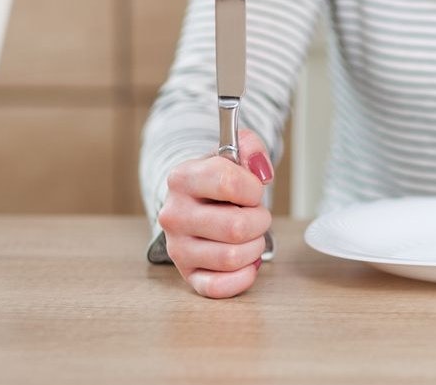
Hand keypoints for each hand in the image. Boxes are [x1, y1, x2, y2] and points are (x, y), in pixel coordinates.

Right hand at [157, 129, 273, 298]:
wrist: (195, 202)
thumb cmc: (219, 181)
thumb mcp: (233, 153)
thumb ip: (251, 147)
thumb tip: (262, 171)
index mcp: (182, 178)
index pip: (229, 183)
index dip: (253, 188)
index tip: (253, 190)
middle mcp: (174, 215)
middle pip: (236, 227)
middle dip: (259, 220)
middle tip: (254, 215)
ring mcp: (178, 247)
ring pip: (232, 257)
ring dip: (254, 246)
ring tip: (248, 235)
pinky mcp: (187, 274)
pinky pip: (217, 287)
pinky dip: (242, 277)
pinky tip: (247, 263)